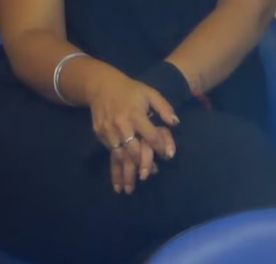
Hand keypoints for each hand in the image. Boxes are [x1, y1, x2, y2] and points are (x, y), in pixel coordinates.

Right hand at [86, 72, 179, 193]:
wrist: (100, 86)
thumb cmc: (130, 90)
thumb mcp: (150, 93)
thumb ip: (164, 108)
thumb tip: (175, 123)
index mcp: (135, 115)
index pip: (150, 135)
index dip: (160, 146)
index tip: (168, 156)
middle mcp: (121, 125)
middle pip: (132, 149)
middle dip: (140, 164)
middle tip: (147, 177)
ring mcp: (109, 132)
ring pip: (119, 156)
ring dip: (124, 173)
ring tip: (128, 189)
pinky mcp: (100, 135)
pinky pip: (110, 154)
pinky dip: (114, 169)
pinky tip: (117, 182)